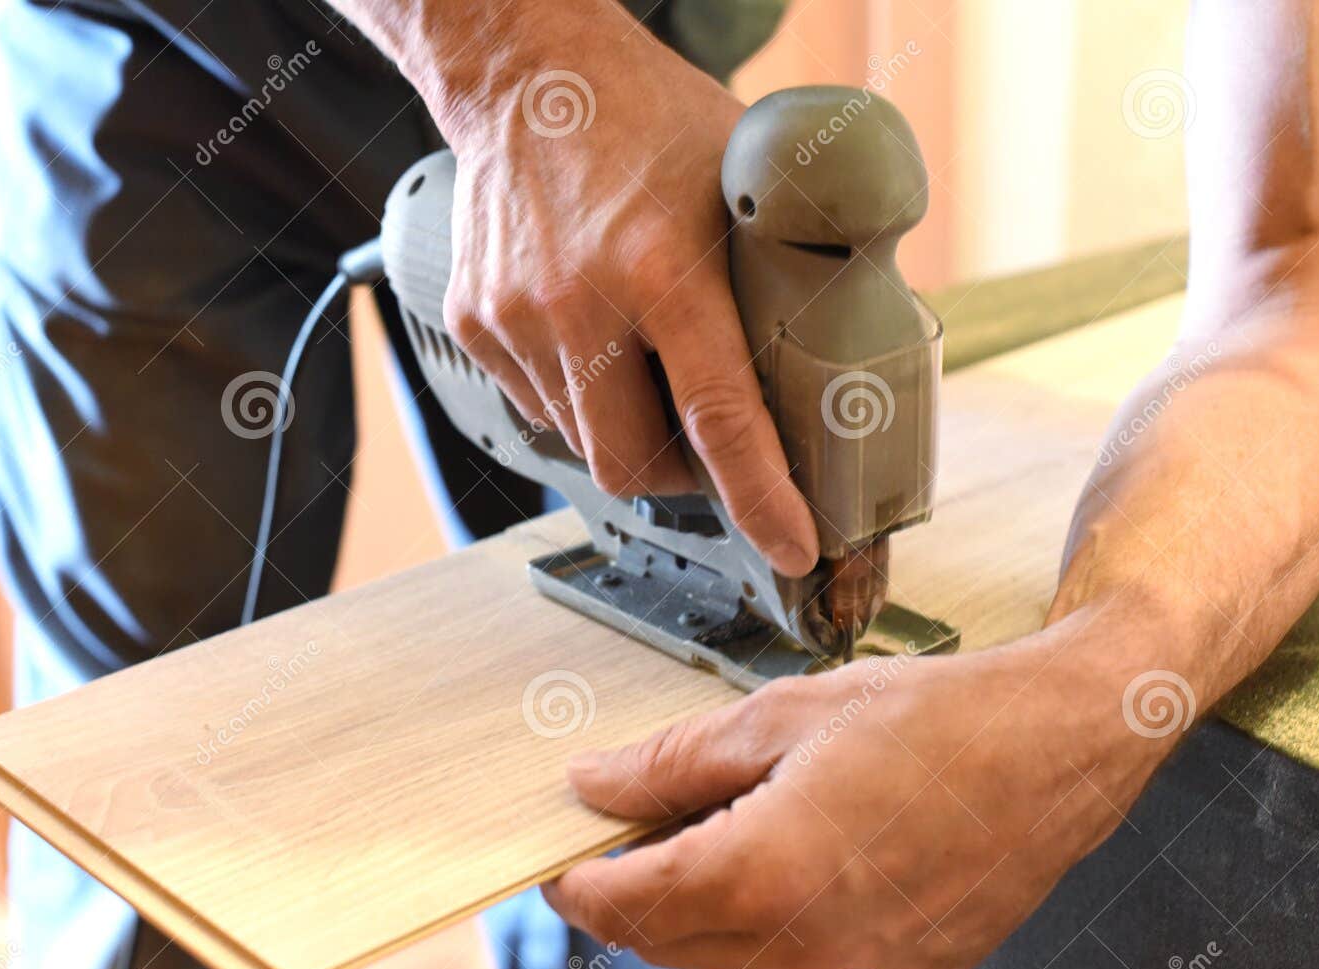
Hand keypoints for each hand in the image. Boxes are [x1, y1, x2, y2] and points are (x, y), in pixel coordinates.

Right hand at [415, 0, 818, 576]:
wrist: (529, 72)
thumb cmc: (649, 120)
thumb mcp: (744, 184)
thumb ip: (784, 274)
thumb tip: (840, 359)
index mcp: (664, 268)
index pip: (720, 419)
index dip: (761, 498)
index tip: (792, 546)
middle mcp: (580, 302)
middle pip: (633, 465)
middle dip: (682, 480)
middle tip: (710, 449)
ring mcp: (517, 316)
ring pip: (582, 444)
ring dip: (627, 434)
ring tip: (647, 368)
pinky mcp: (478, 321)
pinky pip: (537, 406)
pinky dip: (579, 400)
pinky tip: (597, 341)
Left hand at [543, 609, 1182, 968]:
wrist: (1059, 750)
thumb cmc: (937, 720)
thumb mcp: (785, 716)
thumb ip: (674, 763)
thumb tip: (595, 788)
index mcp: (770, 874)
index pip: (626, 906)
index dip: (577, 886)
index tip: (560, 863)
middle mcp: (809, 951)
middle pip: (672, 941)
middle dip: (644, 889)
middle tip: (653, 823)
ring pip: (730, 960)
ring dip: (712, 907)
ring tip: (751, 825)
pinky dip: (776, 927)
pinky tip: (811, 862)